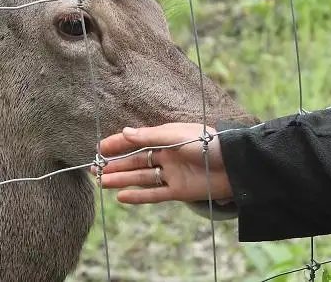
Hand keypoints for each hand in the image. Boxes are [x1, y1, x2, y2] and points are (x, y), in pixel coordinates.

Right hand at [96, 123, 231, 203]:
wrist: (235, 165)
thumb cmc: (208, 143)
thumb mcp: (177, 135)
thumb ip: (150, 136)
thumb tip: (125, 133)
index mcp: (166, 138)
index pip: (136, 141)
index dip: (117, 144)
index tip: (99, 149)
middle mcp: (166, 156)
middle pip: (135, 161)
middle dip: (115, 165)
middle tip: (94, 169)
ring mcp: (172, 174)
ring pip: (140, 177)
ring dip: (121, 179)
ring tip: (101, 182)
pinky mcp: (179, 191)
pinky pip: (154, 194)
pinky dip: (137, 196)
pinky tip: (121, 197)